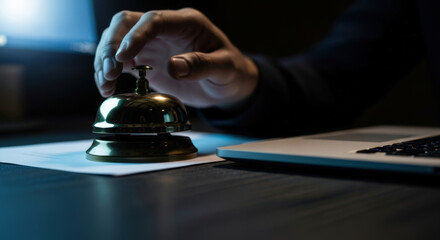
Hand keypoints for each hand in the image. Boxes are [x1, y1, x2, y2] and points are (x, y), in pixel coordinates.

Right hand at [94, 8, 257, 107]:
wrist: (226, 84)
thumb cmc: (230, 71)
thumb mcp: (225, 68)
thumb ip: (202, 65)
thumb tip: (174, 66)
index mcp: (187, 23)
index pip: (155, 20)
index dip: (137, 36)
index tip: (123, 56)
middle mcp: (166, 29)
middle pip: (127, 23)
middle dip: (112, 45)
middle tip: (109, 72)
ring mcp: (153, 43)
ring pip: (117, 39)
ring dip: (104, 59)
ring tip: (105, 84)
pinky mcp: (146, 59)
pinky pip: (120, 60)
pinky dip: (109, 72)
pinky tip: (107, 87)